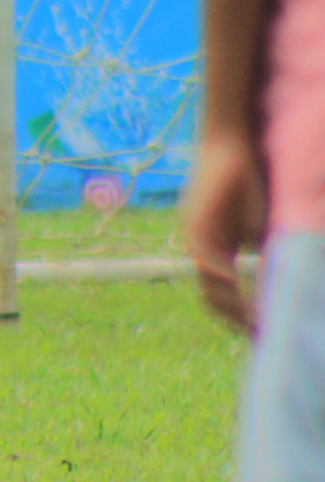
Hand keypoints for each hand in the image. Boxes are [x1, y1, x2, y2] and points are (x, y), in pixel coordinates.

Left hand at [181, 134, 267, 334]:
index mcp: (214, 252)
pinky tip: (240, 288)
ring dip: (233, 306)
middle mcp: (199, 248)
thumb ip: (267, 254)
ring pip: (209, 284)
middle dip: (237, 321)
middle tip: (262, 336)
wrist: (232, 145)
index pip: (221, 298)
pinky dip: (223, 276)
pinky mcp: (196, 221)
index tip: (263, 335)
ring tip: (256, 321)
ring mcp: (195, 236)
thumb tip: (287, 282)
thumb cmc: (248, 182)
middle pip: (212, 299)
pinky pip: (208, 257)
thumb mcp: (261, 226)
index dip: (240, 319)